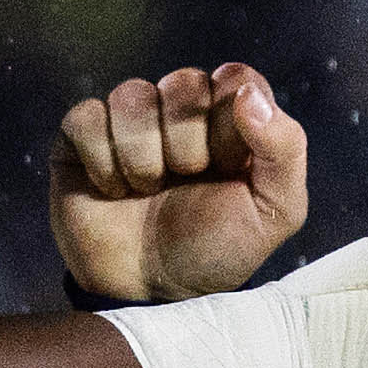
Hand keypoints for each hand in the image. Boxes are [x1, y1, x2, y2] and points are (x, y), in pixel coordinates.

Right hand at [55, 63, 310, 302]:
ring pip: (132, 96)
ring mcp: (131, 120)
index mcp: (233, 117)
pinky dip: (102, 162)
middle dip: (187, 144)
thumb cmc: (216, 250)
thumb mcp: (275, 211)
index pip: (236, 77)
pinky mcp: (82, 136)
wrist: (151, 291)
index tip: (229, 166)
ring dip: (142, 157)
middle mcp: (182, 109)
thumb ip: (284, 149)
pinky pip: (86, 117)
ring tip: (147, 191)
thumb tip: (249, 94)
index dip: (230, 122)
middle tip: (186, 182)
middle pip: (183, 82)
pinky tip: (113, 190)